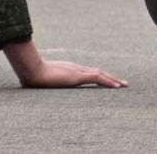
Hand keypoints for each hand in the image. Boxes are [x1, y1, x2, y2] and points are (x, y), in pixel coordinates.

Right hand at [2, 39, 128, 88]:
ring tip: (123, 86)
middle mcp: (77, 68)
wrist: (32, 70)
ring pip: (100, 74)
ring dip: (113, 80)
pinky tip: (116, 87)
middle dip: (111, 78)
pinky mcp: (78, 76)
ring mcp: (77, 71)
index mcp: (70, 69)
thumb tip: (44, 84)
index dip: (101, 77)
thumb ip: (49, 79)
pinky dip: (108, 82)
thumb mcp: (44, 78)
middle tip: (123, 84)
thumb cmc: (35, 75)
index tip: (110, 81)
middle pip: (98, 72)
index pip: (90, 72)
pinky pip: (97, 78)